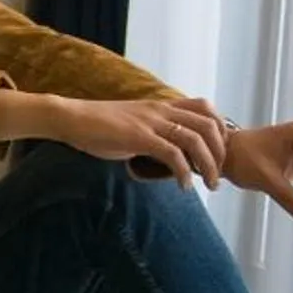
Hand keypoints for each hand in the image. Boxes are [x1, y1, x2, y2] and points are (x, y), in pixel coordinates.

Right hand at [3, 93, 230, 186]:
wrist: (71, 118)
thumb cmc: (97, 124)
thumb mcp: (133, 122)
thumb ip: (153, 131)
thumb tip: (165, 151)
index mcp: (161, 105)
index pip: (206, 108)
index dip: (220, 129)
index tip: (218, 152)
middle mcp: (161, 110)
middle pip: (209, 125)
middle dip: (221, 152)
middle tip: (218, 174)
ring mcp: (150, 123)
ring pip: (196, 141)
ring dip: (209, 166)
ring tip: (209, 184)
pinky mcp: (139, 137)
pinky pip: (173, 155)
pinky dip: (184, 173)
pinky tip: (183, 187)